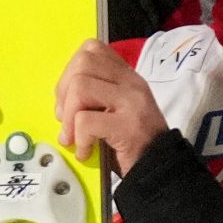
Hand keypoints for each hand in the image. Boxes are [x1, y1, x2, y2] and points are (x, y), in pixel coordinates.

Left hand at [58, 42, 167, 173]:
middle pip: (83, 63)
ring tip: (74, 137)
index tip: (69, 98)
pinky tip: (86, 151)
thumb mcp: (116, 111)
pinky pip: (85, 120)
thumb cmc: (133, 146)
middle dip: (64, 92)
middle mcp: (132, 84)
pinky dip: (79, 139)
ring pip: (81, 87)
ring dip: (68, 116)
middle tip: (66, 119)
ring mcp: (132, 103)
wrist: (160, 173)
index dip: (71, 70)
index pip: (92, 49)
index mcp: (128, 77)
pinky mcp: (128, 126)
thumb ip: (95, 96)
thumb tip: (62, 99)